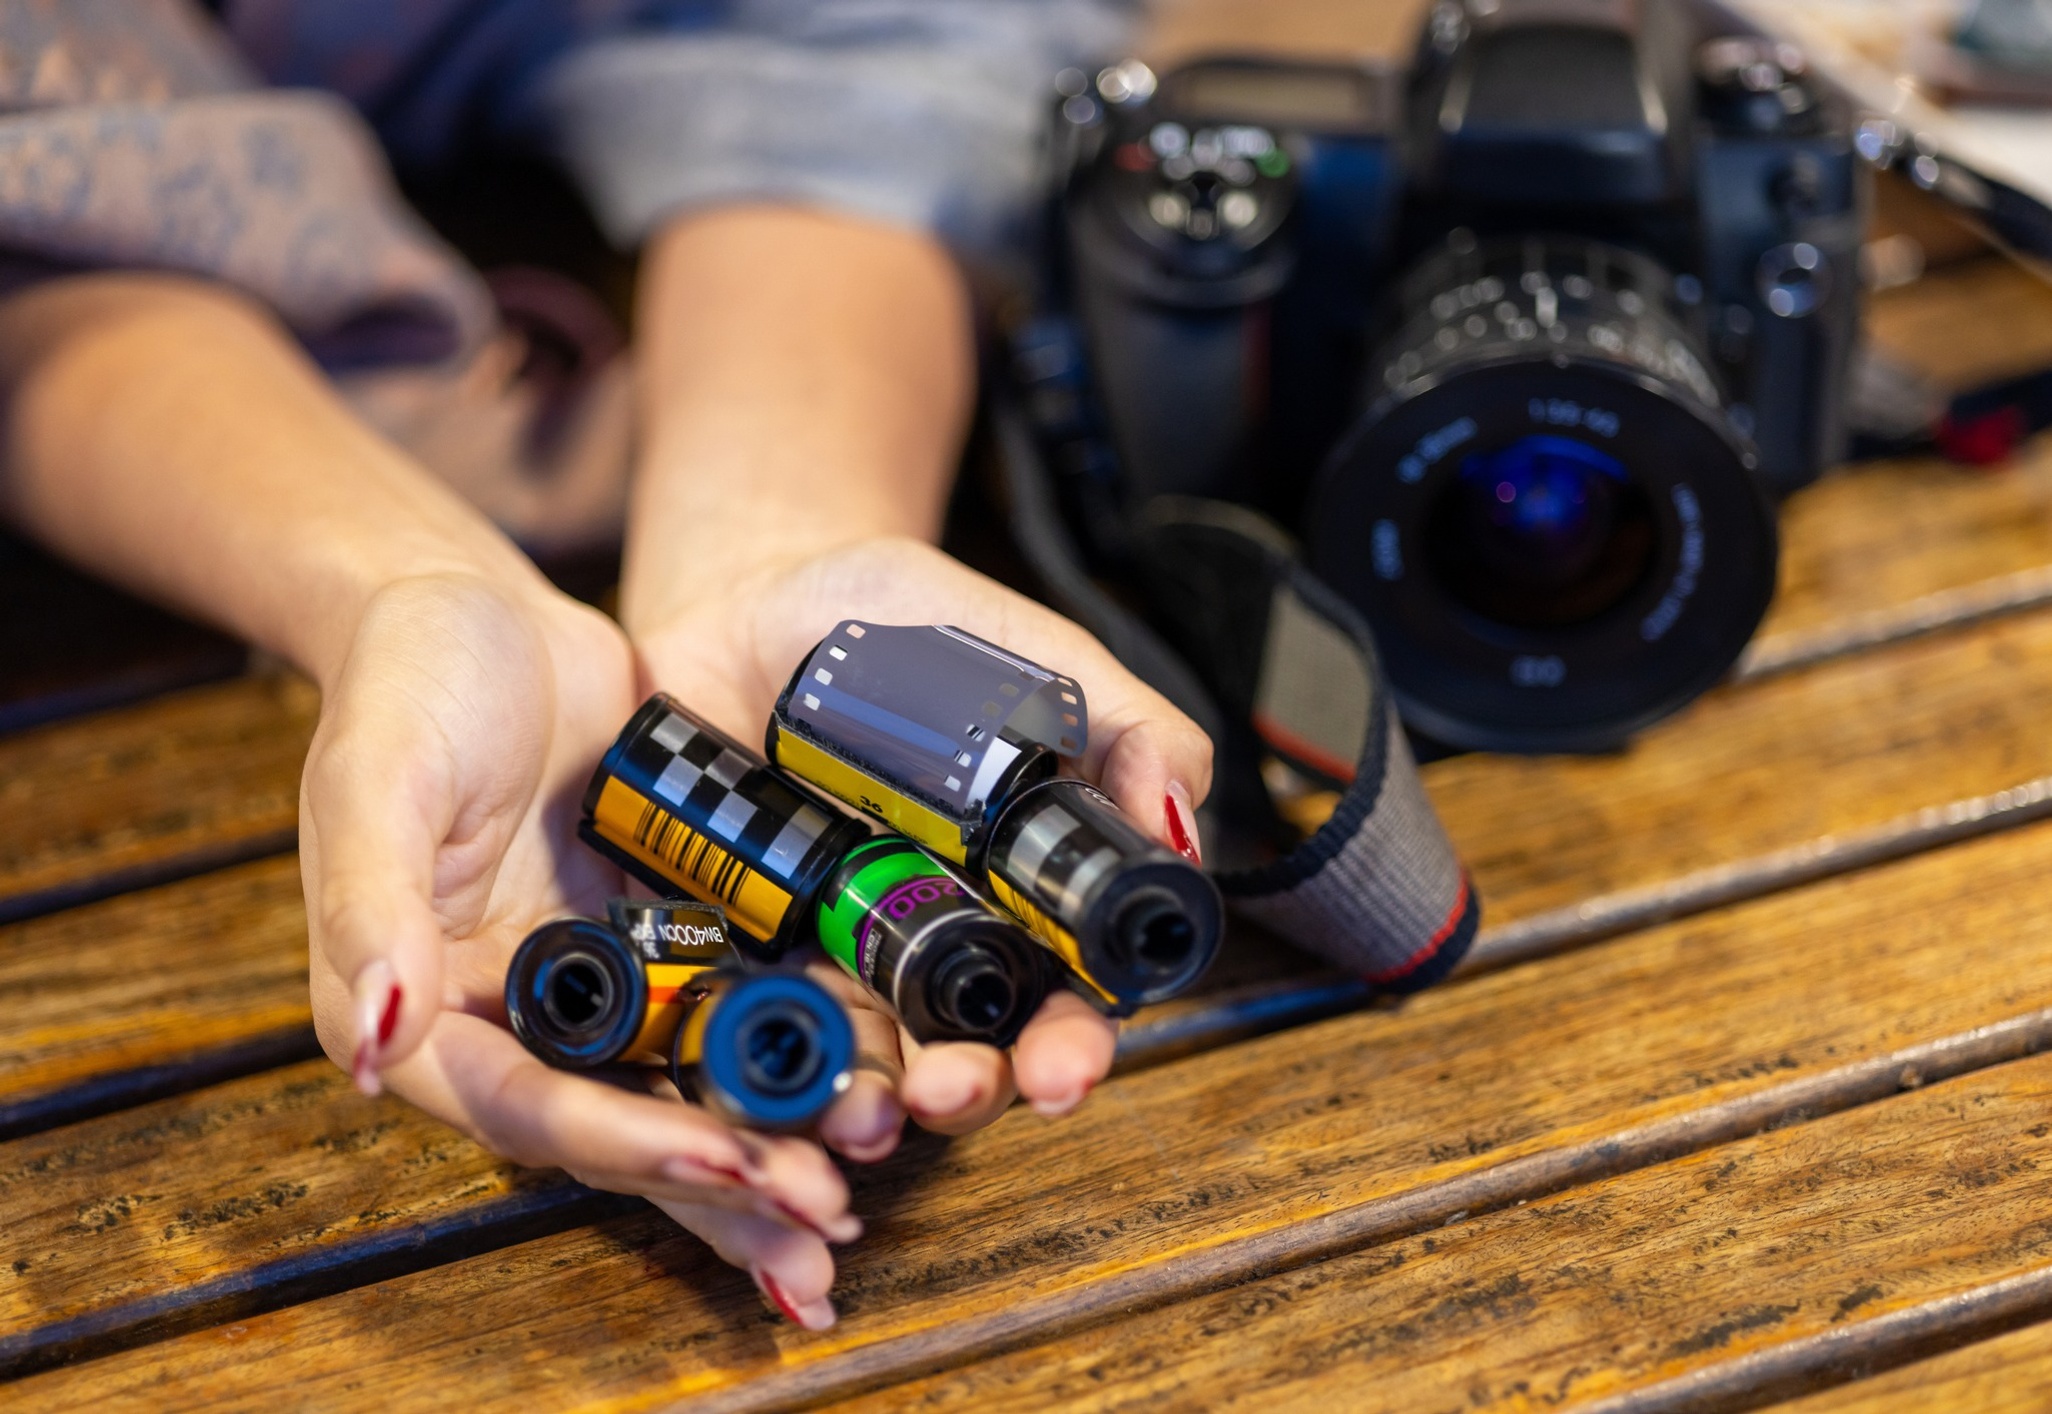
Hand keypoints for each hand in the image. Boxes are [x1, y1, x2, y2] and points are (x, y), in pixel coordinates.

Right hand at [300, 572, 859, 1326]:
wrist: (488, 614)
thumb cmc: (408, 685)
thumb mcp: (376, 778)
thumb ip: (374, 903)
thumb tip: (370, 1042)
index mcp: (430, 1011)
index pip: (534, 1107)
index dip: (630, 1143)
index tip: (728, 1162)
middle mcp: (521, 1021)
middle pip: (628, 1125)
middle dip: (723, 1182)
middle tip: (825, 1222)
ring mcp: (604, 985)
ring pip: (694, 1086)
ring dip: (772, 1148)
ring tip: (857, 1201)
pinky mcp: (670, 940)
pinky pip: (741, 1009)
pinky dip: (802, 1054)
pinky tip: (880, 1088)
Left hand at [631, 535, 1215, 1155]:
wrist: (741, 596)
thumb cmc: (895, 624)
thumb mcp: (1027, 650)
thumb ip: (1122, 725)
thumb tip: (1175, 835)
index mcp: (1014, 896)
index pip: (1062, 1000)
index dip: (1073, 1044)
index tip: (1067, 1069)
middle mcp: (923, 943)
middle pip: (963, 1054)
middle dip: (971, 1090)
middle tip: (953, 1090)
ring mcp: (821, 952)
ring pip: (855, 1060)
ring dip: (867, 1102)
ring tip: (865, 1109)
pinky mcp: (726, 947)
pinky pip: (738, 1023)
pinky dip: (750, 1061)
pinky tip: (759, 1074)